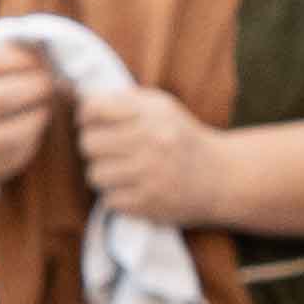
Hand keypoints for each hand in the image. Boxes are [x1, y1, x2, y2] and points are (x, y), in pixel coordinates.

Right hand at [0, 37, 56, 193]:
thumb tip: (39, 49)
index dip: (17, 59)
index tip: (38, 59)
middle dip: (32, 88)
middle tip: (49, 82)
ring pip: (9, 134)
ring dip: (35, 117)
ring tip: (45, 108)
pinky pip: (12, 157)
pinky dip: (30, 141)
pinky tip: (33, 129)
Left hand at [76, 81, 237, 227]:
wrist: (221, 178)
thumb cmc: (182, 137)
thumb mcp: (162, 107)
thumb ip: (124, 100)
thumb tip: (81, 101)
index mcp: (152, 114)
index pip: (94, 108)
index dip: (86, 115)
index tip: (92, 121)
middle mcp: (151, 142)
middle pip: (88, 143)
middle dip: (93, 146)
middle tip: (108, 149)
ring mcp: (150, 175)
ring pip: (94, 174)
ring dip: (104, 173)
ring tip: (121, 170)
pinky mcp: (148, 203)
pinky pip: (109, 199)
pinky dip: (116, 196)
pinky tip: (133, 188)